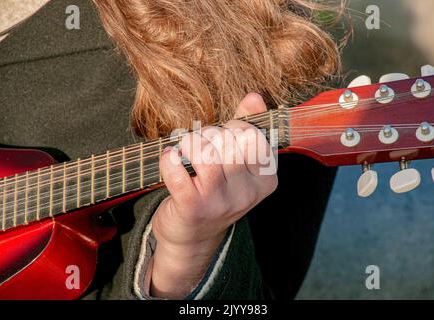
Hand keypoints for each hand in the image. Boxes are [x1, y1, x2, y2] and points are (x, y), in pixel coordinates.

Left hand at [148, 93, 277, 298]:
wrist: (192, 239)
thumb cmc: (215, 194)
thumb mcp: (238, 166)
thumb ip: (247, 130)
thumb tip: (254, 97)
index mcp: (265, 179)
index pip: (252, 136)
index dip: (234, 127)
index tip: (222, 136)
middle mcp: (247, 192)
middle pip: (228, 141)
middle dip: (210, 134)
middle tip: (200, 145)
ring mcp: (221, 201)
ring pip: (204, 152)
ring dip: (189, 144)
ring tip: (185, 151)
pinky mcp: (194, 207)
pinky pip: (177, 170)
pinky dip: (168, 159)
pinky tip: (169, 159)